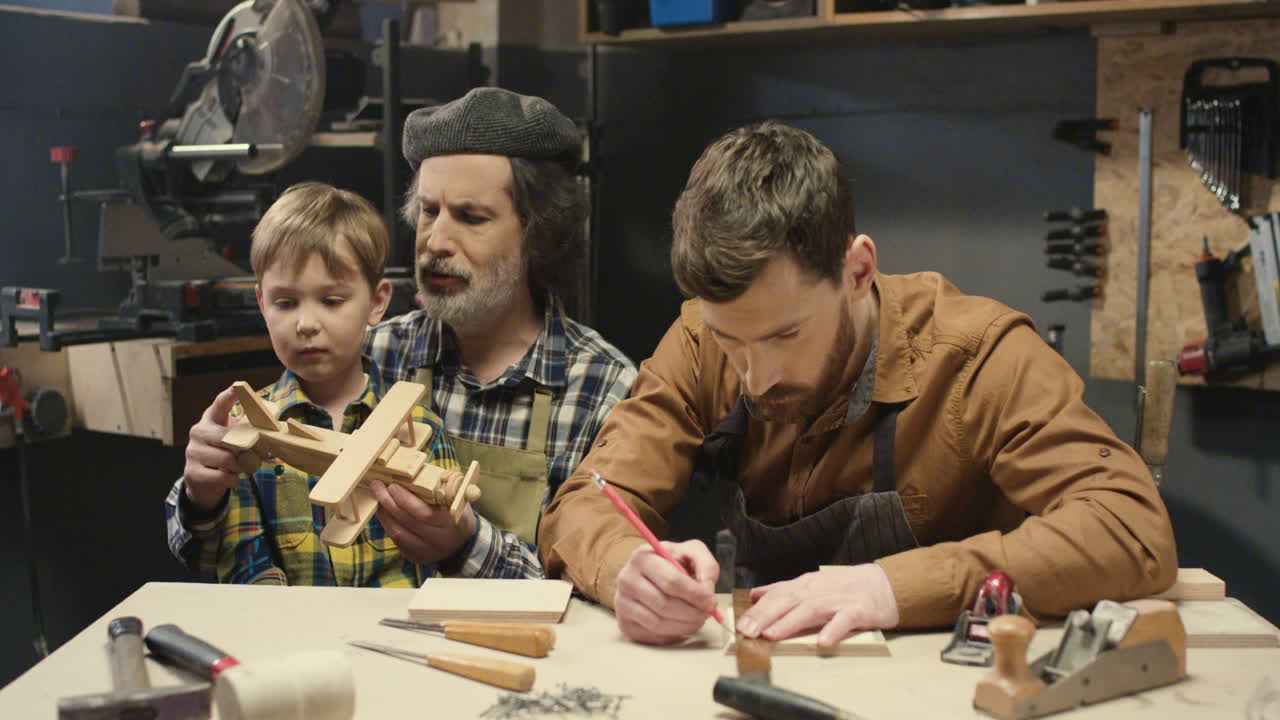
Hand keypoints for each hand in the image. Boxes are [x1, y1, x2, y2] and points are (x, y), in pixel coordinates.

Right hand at [182, 386, 242, 511]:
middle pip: (227, 437)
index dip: (230, 396)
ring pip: (227, 459)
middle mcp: (199, 432)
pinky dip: (232, 479)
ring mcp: (192, 452)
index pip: (220, 404)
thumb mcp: (234, 440)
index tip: (238, 387)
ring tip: (240, 467)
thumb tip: (271, 428)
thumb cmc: (225, 455)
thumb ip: (247, 431)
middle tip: (254, 454)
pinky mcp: (192, 472)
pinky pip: (222, 477)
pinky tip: (230, 477)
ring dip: (240, 467)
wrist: (203, 481)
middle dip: (245, 448)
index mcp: (211, 420)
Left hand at [370, 480, 475, 564]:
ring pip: (399, 533)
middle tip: (378, 486)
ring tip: (378, 497)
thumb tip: (417, 472)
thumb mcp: (457, 497)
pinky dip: (388, 525)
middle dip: (389, 502)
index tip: (393, 486)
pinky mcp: (417, 557)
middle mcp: (441, 539)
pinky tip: (384, 512)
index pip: (425, 512)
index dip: (406, 500)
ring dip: (385, 514)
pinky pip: (397, 541)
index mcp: (455, 522)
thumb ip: (442, 486)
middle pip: (408, 521)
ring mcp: (428, 551)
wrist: (462, 543)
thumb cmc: (456, 512)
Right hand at [613, 539, 719, 644]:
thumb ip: (706, 565)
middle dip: (692, 612)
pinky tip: (681, 623)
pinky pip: (654, 635)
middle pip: (665, 605)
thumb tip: (707, 589)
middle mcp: (627, 579)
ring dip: (685, 625)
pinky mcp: (625, 623)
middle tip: (707, 613)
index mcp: (643, 557)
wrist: (646, 574)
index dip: (695, 595)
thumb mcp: (691, 552)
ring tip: (697, 619)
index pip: (671, 581)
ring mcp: (622, 603)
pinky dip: (673, 633)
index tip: (710, 601)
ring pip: (659, 624)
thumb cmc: (671, 564)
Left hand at [739, 563, 898, 647]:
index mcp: (805, 585)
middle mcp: (818, 591)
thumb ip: (783, 590)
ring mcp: (837, 600)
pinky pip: (844, 621)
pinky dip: (832, 630)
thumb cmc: (843, 587)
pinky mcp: (858, 611)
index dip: (756, 610)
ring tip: (772, 634)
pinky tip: (822, 641)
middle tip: (748, 631)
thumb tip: (755, 594)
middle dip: (765, 616)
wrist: (882, 584)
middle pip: (788, 601)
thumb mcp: (810, 585)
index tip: (740, 624)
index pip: (776, 596)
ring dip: (789, 622)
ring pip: (810, 610)